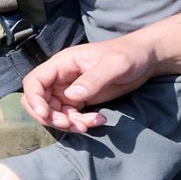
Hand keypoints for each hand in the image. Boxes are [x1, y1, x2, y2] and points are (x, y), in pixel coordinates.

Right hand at [20, 41, 153, 131]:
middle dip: (49, 116)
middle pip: (38, 100)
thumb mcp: (115, 64)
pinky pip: (70, 116)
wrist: (146, 59)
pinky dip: (80, 123)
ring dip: (66, 123)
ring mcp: (69, 89)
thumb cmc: (130, 54)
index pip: (34, 81)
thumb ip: (94, 79)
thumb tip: (72, 96)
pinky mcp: (80, 99)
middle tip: (69, 124)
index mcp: (62, 64)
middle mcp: (61, 77)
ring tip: (88, 125)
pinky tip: (99, 120)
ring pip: (54, 112)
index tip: (46, 114)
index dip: (34, 99)